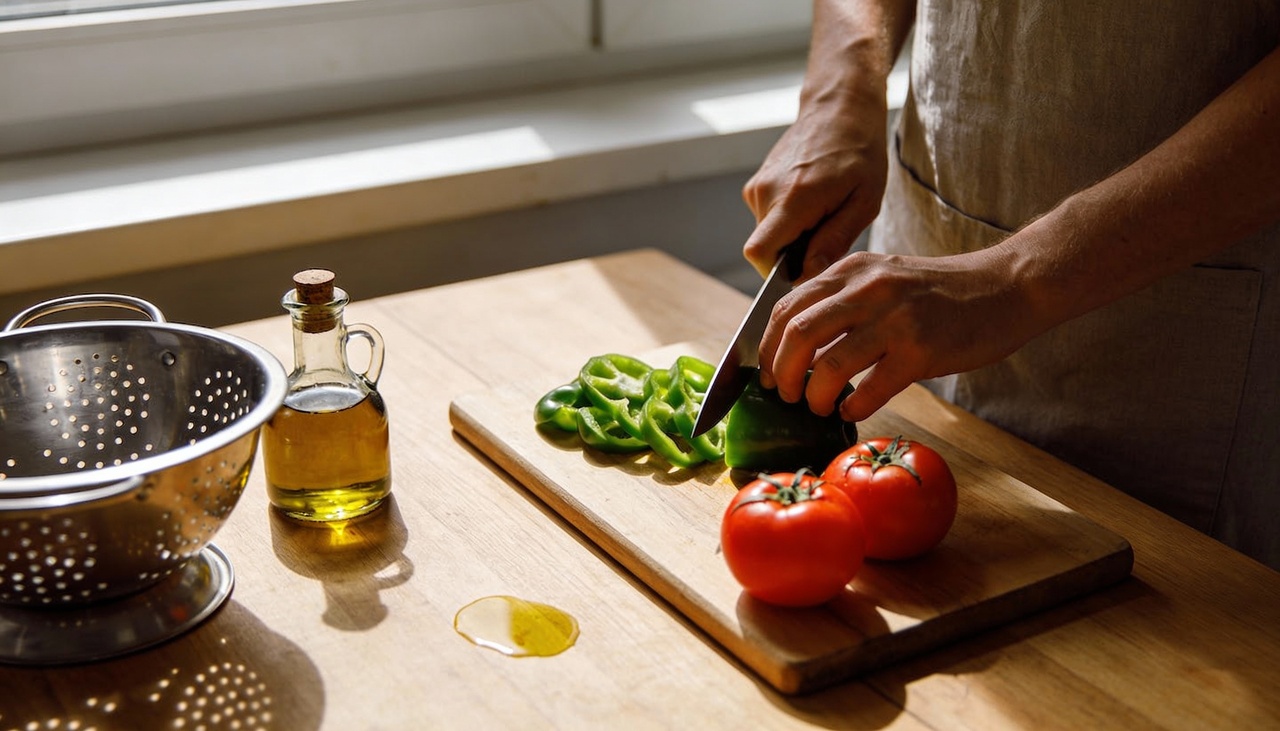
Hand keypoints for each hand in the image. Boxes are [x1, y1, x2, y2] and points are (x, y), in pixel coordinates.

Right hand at [742, 90, 888, 281]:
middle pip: (767, 249)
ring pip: (768, 234)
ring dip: (794, 234)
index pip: (759, 253)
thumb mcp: (865, 201)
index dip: (777, 273)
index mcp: (794, 198)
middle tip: (829, 227)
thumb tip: (808, 274)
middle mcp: (766, 192)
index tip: (804, 268)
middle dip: (795, 252)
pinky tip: (812, 198)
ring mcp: (757, 186)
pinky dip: (789, 219)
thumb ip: (834, 240)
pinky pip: (768, 218)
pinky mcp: (756, 183)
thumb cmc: (860, 151)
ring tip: (824, 208)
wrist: (839, 106)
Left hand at [757, 248, 1037, 421]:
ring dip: (814, 396)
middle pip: (798, 334)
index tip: (766, 372)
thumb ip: (843, 298)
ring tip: (818, 407)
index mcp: (851, 271)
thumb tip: (796, 339)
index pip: (787, 307)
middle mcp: (868, 289)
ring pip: (829, 365)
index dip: (768, 346)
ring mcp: (895, 319)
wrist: (1007, 286)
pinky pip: (871, 388)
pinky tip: (852, 411)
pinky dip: (853, 407)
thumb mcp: (883, 276)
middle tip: (785, 395)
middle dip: (782, 373)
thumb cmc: (941, 291)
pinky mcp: (922, 350)